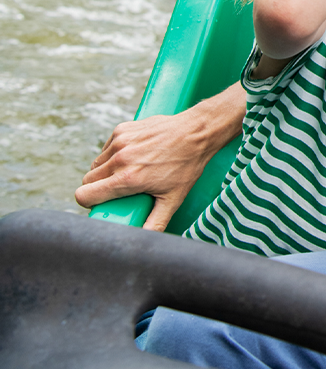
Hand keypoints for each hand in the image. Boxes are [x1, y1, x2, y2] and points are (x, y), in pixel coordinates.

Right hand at [75, 84, 245, 230]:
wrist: (198, 131)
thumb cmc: (187, 165)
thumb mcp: (173, 198)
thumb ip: (155, 222)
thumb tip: (144, 240)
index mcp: (127, 179)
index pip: (84, 195)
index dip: (90, 202)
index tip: (103, 203)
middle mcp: (119, 159)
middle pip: (88, 180)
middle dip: (99, 188)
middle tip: (120, 189)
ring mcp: (120, 141)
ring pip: (96, 164)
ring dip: (106, 170)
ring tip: (129, 172)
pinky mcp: (122, 129)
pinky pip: (107, 147)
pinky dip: (114, 153)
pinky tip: (135, 155)